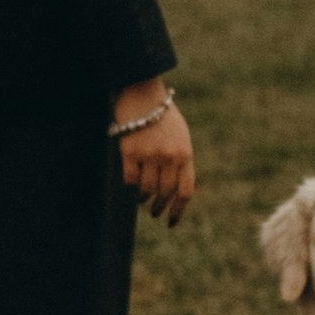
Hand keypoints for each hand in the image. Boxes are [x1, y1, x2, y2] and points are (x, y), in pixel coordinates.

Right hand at [113, 80, 194, 225]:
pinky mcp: (130, 151)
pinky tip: (130, 184)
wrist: (143, 92)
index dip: (178, 210)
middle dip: (159, 206)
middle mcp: (169, 157)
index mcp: (185, 153)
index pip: (185, 191)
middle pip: (164, 193)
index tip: (171, 222)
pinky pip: (129, 179)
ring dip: (143, 197)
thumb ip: (180, 159)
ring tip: (141, 198)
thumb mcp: (181, 136)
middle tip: (154, 211)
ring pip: (146, 189)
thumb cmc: (162, 114)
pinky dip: (130, 185)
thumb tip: (174, 189)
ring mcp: (149, 155)